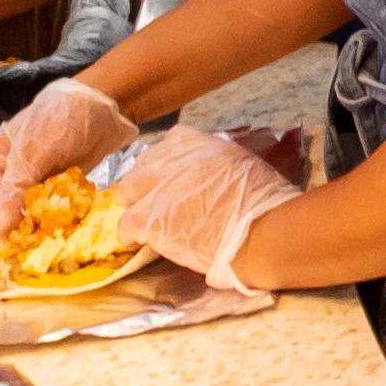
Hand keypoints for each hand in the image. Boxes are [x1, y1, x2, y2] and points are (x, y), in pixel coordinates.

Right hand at [0, 77, 136, 252]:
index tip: (0, 257)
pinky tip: (57, 239)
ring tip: (41, 252)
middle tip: (22, 261)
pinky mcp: (45, 200)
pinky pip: (35, 227)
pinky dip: (43, 236)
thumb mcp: (34, 153)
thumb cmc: (63, 118)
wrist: (105, 103)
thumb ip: (12, 194)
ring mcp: (21, 193)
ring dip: (22, 245)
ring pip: (9, 231)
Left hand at [114, 127, 304, 290]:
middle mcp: (169, 159)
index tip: (177, 178)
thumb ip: (214, 163)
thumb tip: (208, 175)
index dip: (170, 163)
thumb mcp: (239, 162)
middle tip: (160, 203)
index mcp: (195, 143)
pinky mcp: (147, 220)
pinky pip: (125, 225)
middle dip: (147, 183)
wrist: (256, 229)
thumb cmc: (260, 198)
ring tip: (147, 223)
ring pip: (126, 192)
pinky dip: (131, 235)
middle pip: (142, 166)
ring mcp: (155, 189)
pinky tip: (140, 243)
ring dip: (136, 206)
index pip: (170, 143)